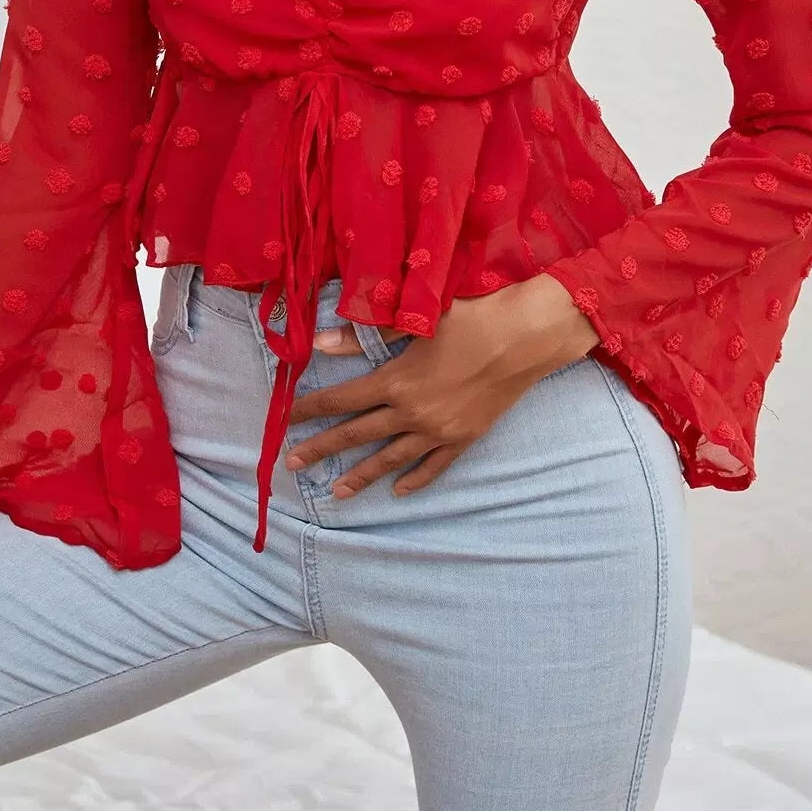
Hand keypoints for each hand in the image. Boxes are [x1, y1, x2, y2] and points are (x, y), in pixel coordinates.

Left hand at [284, 274, 601, 498]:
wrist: (525, 338)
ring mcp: (439, 430)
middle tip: (293, 463)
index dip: (312, 409)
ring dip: (361, 474)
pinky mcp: (464, 438)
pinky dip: (414, 479)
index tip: (286, 420)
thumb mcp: (417, 321)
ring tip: (336, 492)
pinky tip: (399, 490)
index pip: (341, 399)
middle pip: (357, 434)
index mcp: (396, 381)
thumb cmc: (470, 319)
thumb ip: (366, 334)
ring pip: (391, 458)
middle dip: (322, 448)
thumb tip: (322, 342)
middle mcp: (412, 412)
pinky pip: (434, 466)